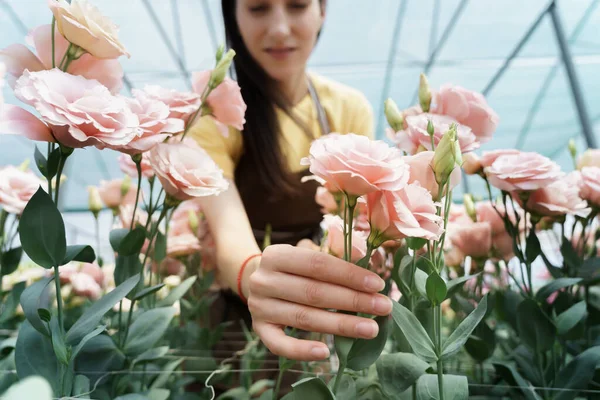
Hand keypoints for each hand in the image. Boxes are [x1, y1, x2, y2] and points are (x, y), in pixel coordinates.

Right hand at [247, 244, 392, 360]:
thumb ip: (335, 256)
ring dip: (340, 325)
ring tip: (370, 329)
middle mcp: (263, 280)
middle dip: (353, 301)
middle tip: (384, 307)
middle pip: (314, 293)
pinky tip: (326, 353)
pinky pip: (279, 345)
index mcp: (276, 254)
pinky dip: (302, 351)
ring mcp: (259, 306)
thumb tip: (368, 261)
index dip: (349, 275)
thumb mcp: (309, 254)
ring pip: (304, 318)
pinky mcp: (259, 329)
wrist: (258, 282)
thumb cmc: (294, 268)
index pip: (318, 264)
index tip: (378, 285)